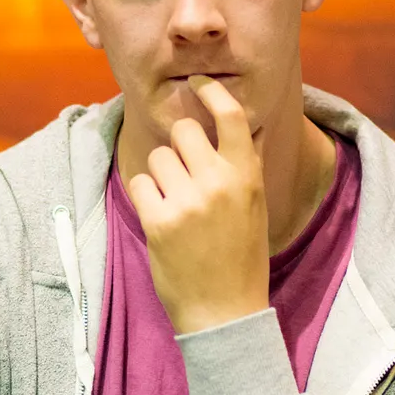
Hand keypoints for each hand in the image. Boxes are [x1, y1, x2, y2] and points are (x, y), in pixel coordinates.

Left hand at [126, 75, 268, 335]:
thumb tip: (232, 126)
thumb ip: (241, 167)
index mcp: (247, 175)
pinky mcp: (159, 221)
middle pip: (183, 130)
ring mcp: (187, 201)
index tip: (197, 83)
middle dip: (178, 146)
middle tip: (183, 173)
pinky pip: (139, 184)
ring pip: (157, 157)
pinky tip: (160, 218)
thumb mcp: (254, 207)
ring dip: (160, 174)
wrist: (226, 311)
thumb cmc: (241, 258)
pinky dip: (145, 197)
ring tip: (175, 203)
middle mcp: (218, 181)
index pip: (230, 116)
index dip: (211, 92)